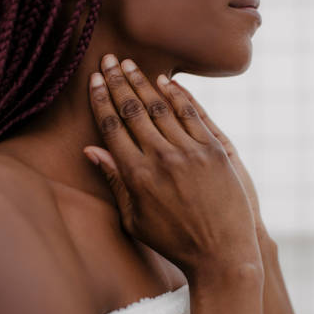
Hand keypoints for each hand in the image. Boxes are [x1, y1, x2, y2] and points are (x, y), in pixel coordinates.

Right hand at [83, 54, 261, 279]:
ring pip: (160, 107)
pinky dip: (177, 95)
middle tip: (108, 60)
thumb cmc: (174, 241)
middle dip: (117, 82)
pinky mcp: (214, 150)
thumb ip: (114, 181)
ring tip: (129, 64)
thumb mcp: (135, 219)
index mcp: (136, 176)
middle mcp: (160, 159)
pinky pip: (192, 114)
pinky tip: (165, 81)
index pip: (112, 127)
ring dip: (142, 82)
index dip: (101, 101)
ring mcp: (189, 152)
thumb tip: (91, 150)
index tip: (94, 81)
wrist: (222, 253)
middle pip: (132, 111)